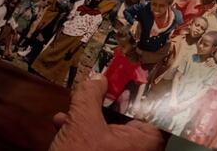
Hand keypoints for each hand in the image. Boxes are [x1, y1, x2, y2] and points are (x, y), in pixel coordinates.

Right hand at [49, 74, 166, 150]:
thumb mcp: (82, 122)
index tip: (131, 73)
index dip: (142, 88)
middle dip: (109, 100)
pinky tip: (62, 123)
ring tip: (73, 105)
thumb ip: (90, 95)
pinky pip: (101, 141)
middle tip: (100, 85)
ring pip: (112, 128)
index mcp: (146, 141)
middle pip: (130, 115)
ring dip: (90, 115)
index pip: (154, 107)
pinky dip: (84, 131)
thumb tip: (97, 78)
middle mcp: (140, 150)